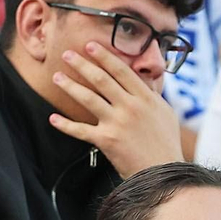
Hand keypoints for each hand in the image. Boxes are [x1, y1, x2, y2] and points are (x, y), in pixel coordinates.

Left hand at [47, 41, 183, 176]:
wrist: (164, 173)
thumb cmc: (166, 144)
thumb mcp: (165, 114)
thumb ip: (152, 95)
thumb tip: (145, 80)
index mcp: (145, 98)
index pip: (122, 71)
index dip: (104, 57)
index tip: (91, 46)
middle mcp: (130, 107)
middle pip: (102, 79)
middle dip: (83, 65)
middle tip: (68, 54)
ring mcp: (118, 123)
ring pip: (89, 99)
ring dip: (70, 86)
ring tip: (57, 76)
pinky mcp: (107, 141)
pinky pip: (81, 130)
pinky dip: (66, 125)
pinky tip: (53, 118)